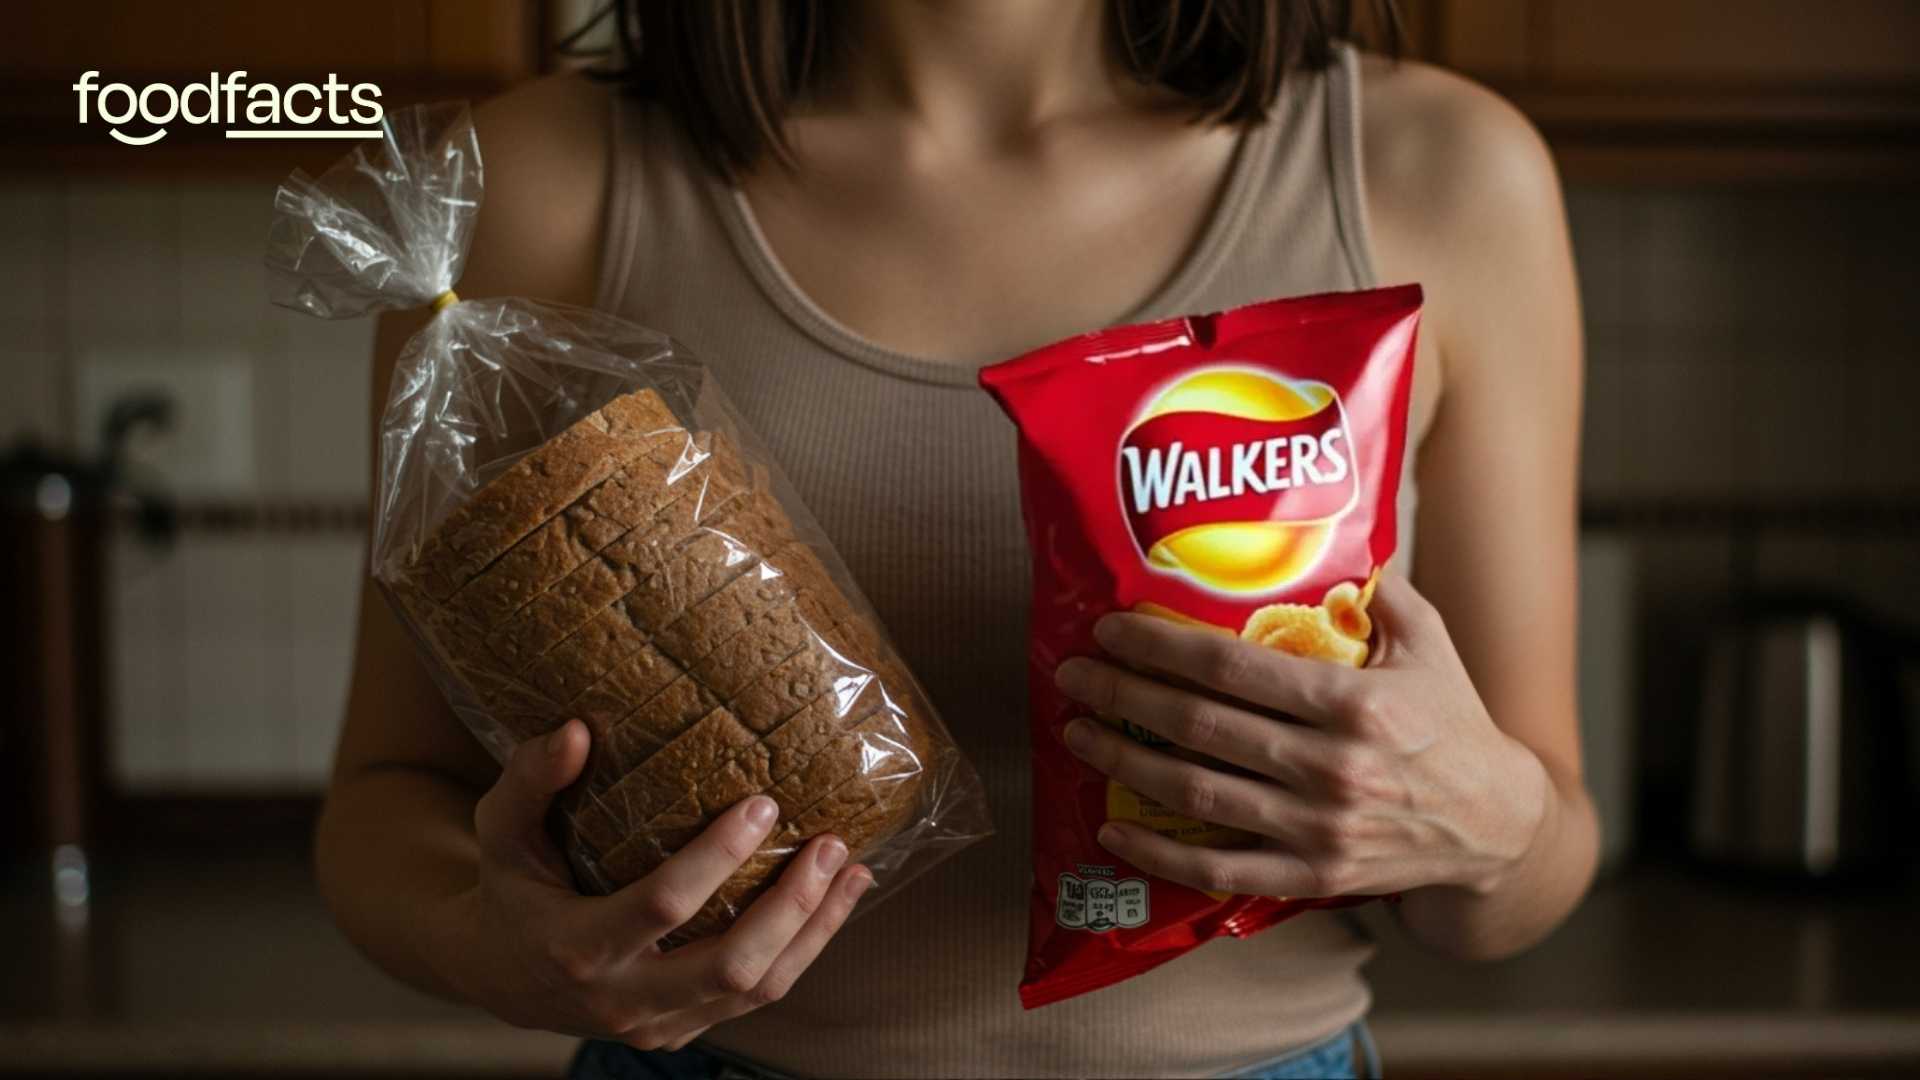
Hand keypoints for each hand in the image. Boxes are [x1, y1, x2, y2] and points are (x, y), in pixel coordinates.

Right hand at [423, 720, 874, 1050]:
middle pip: (727, 967)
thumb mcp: (501, 831)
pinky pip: (756, 998)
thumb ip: (528, 780)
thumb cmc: (511, 887)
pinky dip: (804, 950)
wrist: (500, 976)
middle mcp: (620, 999)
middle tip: (830, 843)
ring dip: (813, 930)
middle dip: (790, 906)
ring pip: (755, 991)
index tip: (763, 805)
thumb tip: (574, 730)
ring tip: (853, 869)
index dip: (716, 858)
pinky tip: (836, 900)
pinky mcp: (684, 1031)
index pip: (661, 907)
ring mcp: (658, 1025)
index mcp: (575, 948)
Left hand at [1053, 573, 1550, 900]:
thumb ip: (1375, 588)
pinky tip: (1113, 830)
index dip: (1160, 646)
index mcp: (1354, 701)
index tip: (1111, 629)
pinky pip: (1219, 870)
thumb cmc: (1453, 723)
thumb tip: (1319, 537)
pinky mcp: (1313, 878)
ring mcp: (1319, 829)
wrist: (1499, 827)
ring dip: (1124, 762)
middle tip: (1074, 675)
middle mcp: (1331, 767)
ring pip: (1196, 794)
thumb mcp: (1429, 641)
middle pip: (1200, 725)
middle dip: (1123, 695)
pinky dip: (1158, 854)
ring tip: (1077, 734)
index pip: (1233, 667)